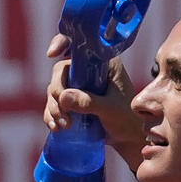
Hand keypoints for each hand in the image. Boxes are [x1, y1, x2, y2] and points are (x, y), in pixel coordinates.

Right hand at [44, 34, 145, 170]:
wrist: (129, 138)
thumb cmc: (128, 119)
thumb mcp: (111, 110)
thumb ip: (89, 102)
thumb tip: (62, 97)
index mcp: (103, 62)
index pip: (79, 46)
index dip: (61, 43)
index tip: (51, 53)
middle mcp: (89, 70)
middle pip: (60, 72)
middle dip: (56, 93)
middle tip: (63, 113)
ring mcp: (79, 86)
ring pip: (55, 90)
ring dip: (53, 108)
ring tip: (63, 126)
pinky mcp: (73, 102)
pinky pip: (55, 105)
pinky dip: (51, 116)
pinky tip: (55, 127)